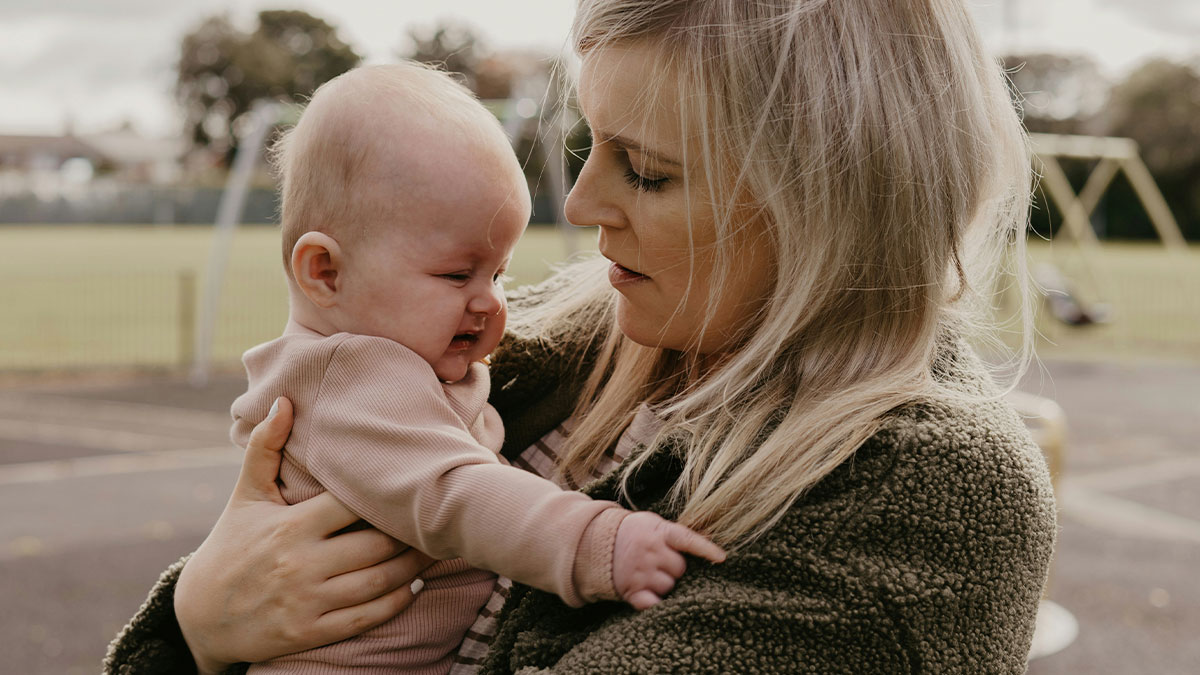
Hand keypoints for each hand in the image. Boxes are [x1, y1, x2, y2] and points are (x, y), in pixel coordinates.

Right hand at [175, 397, 435, 674]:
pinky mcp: (310, 633)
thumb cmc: (231, 546)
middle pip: (377, 543)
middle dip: (411, 533)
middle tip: (437, 519)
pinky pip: (367, 617)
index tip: (414, 484)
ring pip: (378, 580)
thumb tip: (284, 400)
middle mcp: (301, 562)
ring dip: (414, 566)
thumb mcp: (245, 496)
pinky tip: (413, 586)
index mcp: (291, 524)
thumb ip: (266, 448)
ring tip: (434, 549)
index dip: (387, 495)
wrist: (198, 616)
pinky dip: (397, 600)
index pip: (353, 503)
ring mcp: (307, 600)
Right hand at [611, 511, 725, 609]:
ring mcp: (640, 572)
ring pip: (669, 587)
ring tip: (652, 575)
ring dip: (665, 585)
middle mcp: (649, 551)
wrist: (598, 542)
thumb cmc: (635, 533)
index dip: (706, 549)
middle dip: (676, 569)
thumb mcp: (654, 524)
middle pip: (680, 569)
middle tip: (663, 564)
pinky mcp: (631, 590)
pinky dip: (656, 604)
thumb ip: (677, 533)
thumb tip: (710, 537)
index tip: (722, 558)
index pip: (687, 539)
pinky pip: (652, 604)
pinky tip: (653, 597)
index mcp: (658, 532)